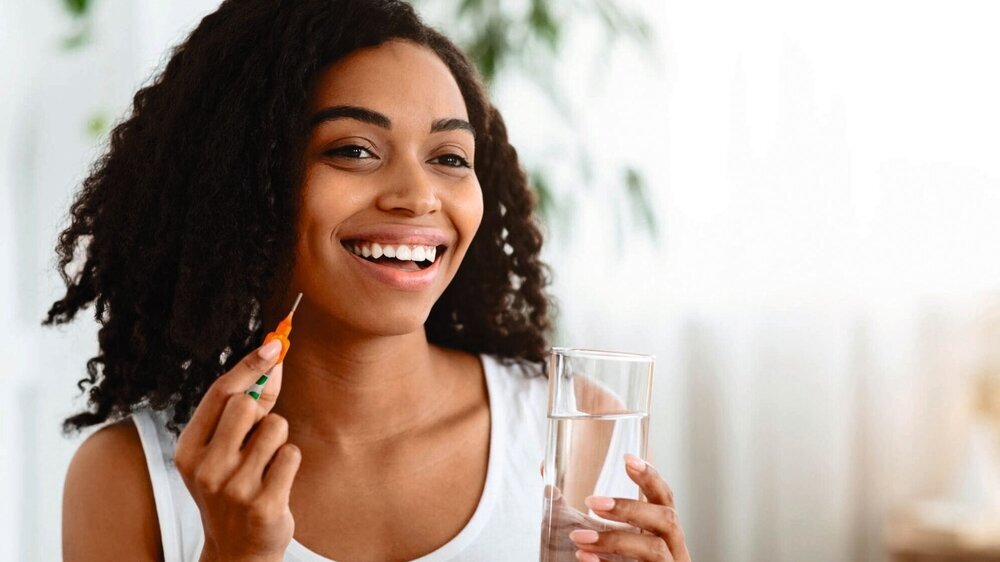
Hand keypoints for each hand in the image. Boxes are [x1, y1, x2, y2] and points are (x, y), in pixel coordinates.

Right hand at [174, 340, 301, 561]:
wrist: (236, 551)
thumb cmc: (233, 489)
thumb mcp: (226, 451)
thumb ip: (249, 406)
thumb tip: (273, 360)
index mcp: (189, 450)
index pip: (218, 394)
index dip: (248, 365)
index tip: (274, 344)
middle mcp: (206, 468)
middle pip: (246, 405)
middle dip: (262, 412)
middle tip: (257, 439)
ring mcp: (234, 488)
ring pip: (276, 426)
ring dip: (279, 439)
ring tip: (265, 465)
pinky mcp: (264, 503)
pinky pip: (292, 454)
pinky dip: (290, 462)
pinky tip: (276, 482)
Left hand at [568, 454, 690, 561]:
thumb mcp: (609, 542)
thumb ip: (587, 517)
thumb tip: (548, 480)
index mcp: (664, 534)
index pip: (665, 499)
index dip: (650, 477)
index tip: (627, 459)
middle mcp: (674, 552)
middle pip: (667, 520)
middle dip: (630, 508)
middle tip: (591, 502)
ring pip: (655, 551)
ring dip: (615, 540)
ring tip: (579, 538)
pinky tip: (585, 559)